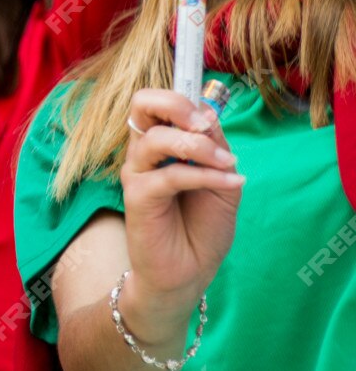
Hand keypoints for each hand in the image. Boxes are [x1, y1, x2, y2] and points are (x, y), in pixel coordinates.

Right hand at [118, 88, 242, 331]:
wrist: (188, 272)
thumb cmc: (202, 226)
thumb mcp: (221, 179)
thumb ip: (214, 148)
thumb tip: (208, 116)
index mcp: (161, 144)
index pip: (157, 101)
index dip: (182, 98)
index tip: (211, 119)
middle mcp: (144, 153)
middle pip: (142, 104)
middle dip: (177, 105)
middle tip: (205, 126)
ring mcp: (137, 174)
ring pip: (157, 139)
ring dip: (199, 147)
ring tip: (228, 165)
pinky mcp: (138, 197)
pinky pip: (171, 176)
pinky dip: (207, 175)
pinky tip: (233, 182)